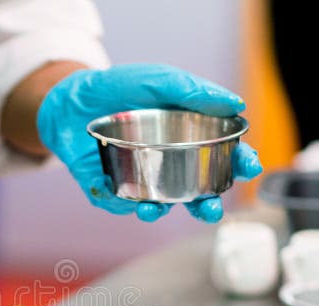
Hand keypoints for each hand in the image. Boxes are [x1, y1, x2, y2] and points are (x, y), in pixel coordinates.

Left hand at [36, 63, 262, 222]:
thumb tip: (235, 105)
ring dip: (162, 212)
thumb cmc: (117, 88)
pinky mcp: (112, 190)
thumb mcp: (156, 81)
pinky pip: (121, 204)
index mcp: (186, 138)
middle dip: (208, 206)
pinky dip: (122, 203)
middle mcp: (168, 163)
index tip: (249, 166)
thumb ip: (191, 90)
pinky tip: (120, 196)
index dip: (240, 163)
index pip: (223, 156)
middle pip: (198, 192)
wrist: (69, 100)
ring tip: (155, 209)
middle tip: (211, 208)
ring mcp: (141, 179)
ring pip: (161, 206)